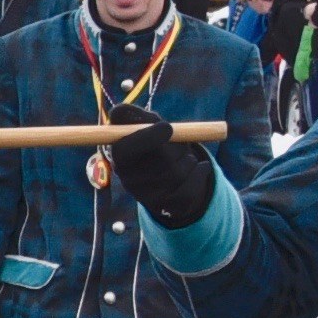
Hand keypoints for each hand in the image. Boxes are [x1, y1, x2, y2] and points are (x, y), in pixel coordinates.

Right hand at [102, 115, 216, 226]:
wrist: (167, 180)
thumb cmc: (153, 144)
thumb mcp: (143, 126)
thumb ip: (132, 116)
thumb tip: (117, 111)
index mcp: (120, 159)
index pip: (126, 149)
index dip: (148, 137)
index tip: (167, 126)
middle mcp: (130, 181)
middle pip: (161, 160)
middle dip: (176, 146)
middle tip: (178, 141)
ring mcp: (150, 197)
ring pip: (180, 171)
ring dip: (188, 158)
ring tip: (183, 157)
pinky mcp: (170, 206)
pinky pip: (192, 184)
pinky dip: (200, 171)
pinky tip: (198, 169)